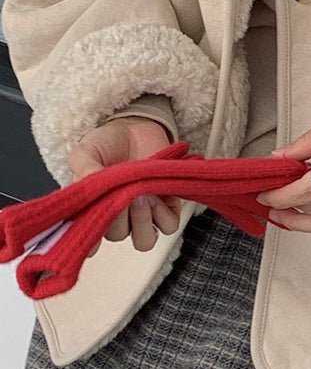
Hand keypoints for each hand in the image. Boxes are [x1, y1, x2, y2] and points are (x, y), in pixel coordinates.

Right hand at [66, 117, 181, 253]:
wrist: (134, 127)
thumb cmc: (106, 143)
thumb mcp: (86, 152)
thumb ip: (84, 170)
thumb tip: (88, 183)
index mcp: (93, 210)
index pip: (89, 240)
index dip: (91, 241)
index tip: (94, 225)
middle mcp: (117, 218)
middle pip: (118, 236)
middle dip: (121, 217)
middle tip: (124, 194)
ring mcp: (142, 215)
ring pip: (145, 241)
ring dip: (143, 222)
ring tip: (141, 197)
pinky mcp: (166, 207)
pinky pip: (168, 226)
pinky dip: (163, 214)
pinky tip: (156, 195)